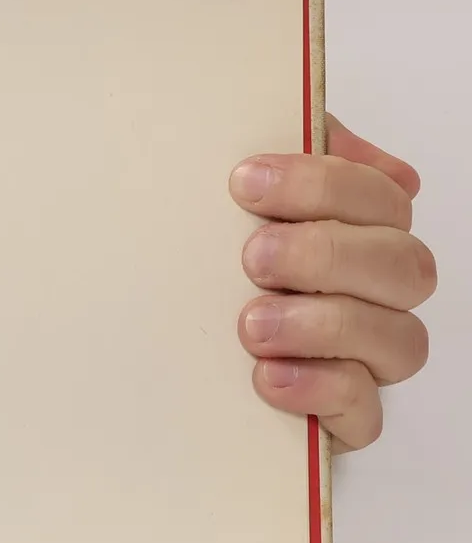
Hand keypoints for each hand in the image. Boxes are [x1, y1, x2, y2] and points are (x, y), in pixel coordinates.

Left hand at [230, 117, 432, 451]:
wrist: (137, 350)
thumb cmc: (197, 259)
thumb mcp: (217, 197)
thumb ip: (270, 148)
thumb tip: (312, 123)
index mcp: (355, 231)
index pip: (381, 197)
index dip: (324, 184)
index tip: (245, 182)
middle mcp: (373, 294)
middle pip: (405, 267)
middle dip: (328, 254)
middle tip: (253, 258)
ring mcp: (363, 359)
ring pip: (401, 341)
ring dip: (326, 326)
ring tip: (251, 324)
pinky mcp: (340, 418)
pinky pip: (366, 415)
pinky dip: (321, 392)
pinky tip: (268, 377)